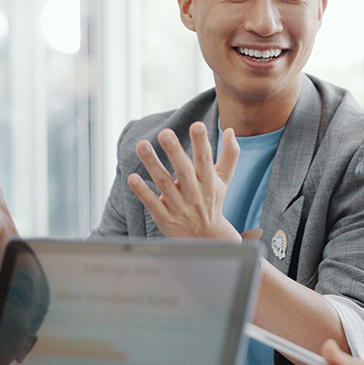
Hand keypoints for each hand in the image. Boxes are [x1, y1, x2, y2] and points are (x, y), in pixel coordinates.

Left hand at [126, 122, 242, 240]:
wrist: (206, 238)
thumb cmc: (212, 202)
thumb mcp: (224, 180)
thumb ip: (230, 155)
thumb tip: (231, 131)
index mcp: (209, 181)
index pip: (205, 160)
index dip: (202, 143)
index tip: (197, 125)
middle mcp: (195, 193)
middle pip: (184, 171)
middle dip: (174, 152)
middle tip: (165, 133)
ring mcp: (179, 206)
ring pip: (164, 183)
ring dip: (153, 164)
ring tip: (142, 145)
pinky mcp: (165, 218)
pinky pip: (152, 204)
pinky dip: (142, 192)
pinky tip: (132, 178)